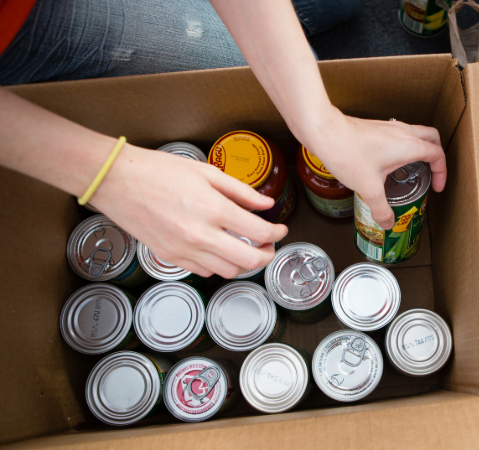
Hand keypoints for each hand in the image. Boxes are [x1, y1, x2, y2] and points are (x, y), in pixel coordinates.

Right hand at [91, 145, 287, 278]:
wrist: (117, 180)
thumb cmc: (157, 171)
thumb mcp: (206, 172)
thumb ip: (241, 191)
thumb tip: (266, 203)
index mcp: (213, 209)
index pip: (260, 233)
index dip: (277, 233)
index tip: (280, 229)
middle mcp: (200, 235)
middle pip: (249, 261)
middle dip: (267, 255)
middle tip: (270, 245)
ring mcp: (184, 250)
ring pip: (229, 271)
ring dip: (245, 263)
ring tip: (247, 249)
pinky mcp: (170, 257)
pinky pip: (205, 272)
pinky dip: (220, 265)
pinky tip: (220, 250)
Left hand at [306, 110, 445, 229]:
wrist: (324, 131)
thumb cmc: (348, 153)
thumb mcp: (369, 188)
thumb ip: (381, 208)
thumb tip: (388, 222)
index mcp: (409, 145)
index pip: (437, 154)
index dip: (442, 172)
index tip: (438, 186)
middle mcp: (403, 132)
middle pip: (432, 137)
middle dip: (437, 154)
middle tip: (433, 172)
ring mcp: (389, 127)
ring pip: (416, 133)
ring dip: (420, 148)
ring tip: (413, 168)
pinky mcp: (376, 127)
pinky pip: (399, 134)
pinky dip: (403, 146)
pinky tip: (390, 162)